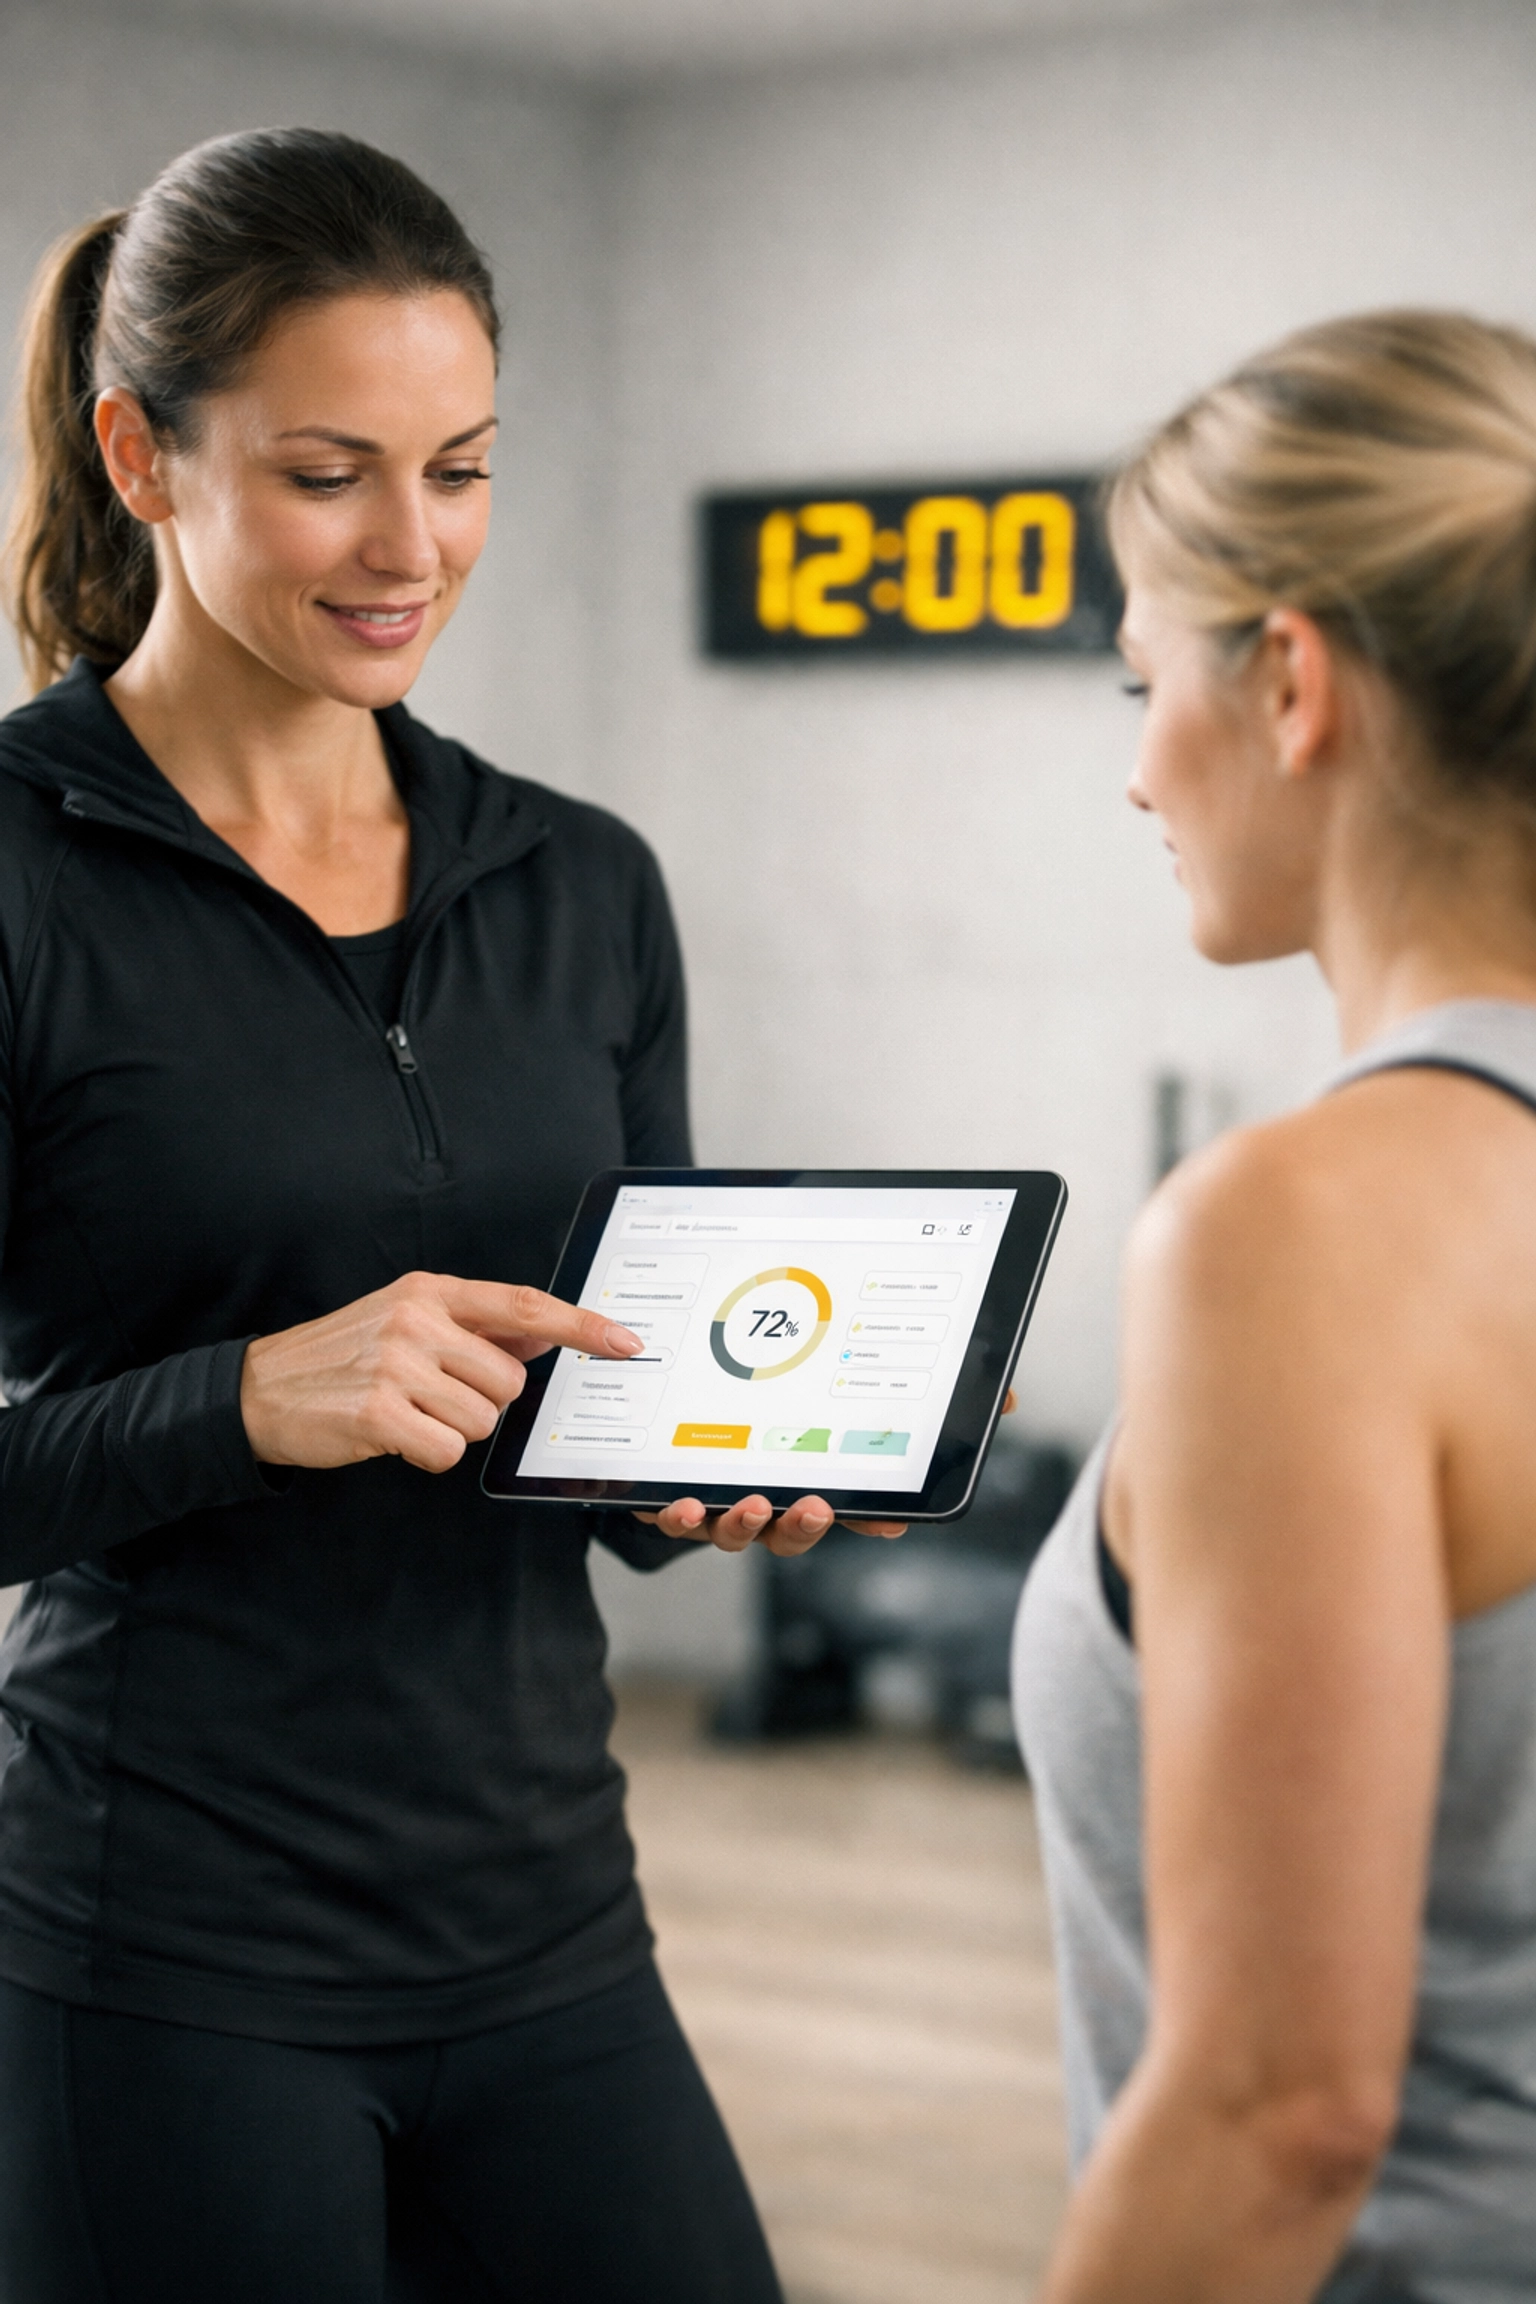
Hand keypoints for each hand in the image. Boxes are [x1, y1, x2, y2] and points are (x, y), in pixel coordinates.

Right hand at [241, 1273, 640, 1473]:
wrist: (259, 1389)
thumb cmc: (342, 1356)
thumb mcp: (406, 1321)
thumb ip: (475, 1328)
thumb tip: (544, 1338)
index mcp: (430, 1292)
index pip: (524, 1306)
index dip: (581, 1326)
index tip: (626, 1343)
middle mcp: (417, 1321)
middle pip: (509, 1381)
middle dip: (484, 1402)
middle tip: (433, 1397)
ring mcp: (396, 1365)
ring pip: (482, 1420)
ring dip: (452, 1430)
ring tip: (407, 1412)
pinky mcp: (377, 1414)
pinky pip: (445, 1451)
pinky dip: (426, 1454)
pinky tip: (394, 1436)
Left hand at [633, 1390, 1017, 1555]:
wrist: (672, 1422)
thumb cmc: (772, 1401)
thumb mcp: (835, 1381)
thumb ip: (920, 1395)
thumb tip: (1006, 1397)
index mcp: (815, 1481)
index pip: (856, 1511)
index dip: (873, 1523)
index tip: (891, 1527)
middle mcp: (771, 1502)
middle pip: (795, 1532)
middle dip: (806, 1526)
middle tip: (816, 1506)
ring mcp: (720, 1506)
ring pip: (736, 1533)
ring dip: (745, 1525)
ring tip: (752, 1501)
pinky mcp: (670, 1500)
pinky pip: (674, 1520)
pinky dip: (677, 1516)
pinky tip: (680, 1500)